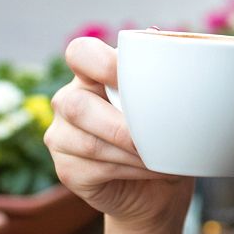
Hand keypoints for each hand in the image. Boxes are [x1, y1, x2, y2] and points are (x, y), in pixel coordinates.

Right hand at [45, 37, 193, 231]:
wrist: (162, 184)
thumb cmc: (166, 133)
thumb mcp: (171, 103)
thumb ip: (163, 78)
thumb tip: (170, 48)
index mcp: (93, 75)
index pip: (80, 53)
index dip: (102, 62)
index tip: (136, 77)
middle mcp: (70, 100)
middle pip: (76, 104)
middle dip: (123, 125)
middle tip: (159, 135)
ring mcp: (62, 136)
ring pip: (89, 142)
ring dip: (133, 151)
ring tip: (163, 154)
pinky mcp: (67, 169)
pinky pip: (94, 168)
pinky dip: (131, 169)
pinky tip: (153, 168)